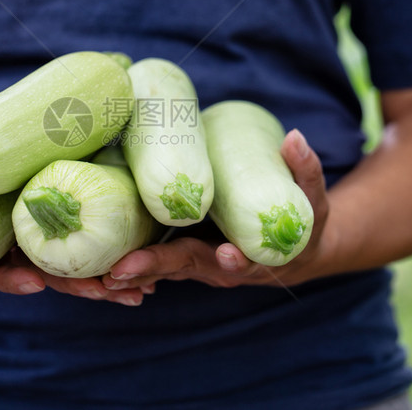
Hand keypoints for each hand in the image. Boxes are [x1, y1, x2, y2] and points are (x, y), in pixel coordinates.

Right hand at [0, 109, 152, 305]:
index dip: (11, 278)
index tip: (34, 283)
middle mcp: (22, 239)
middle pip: (47, 272)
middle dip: (76, 286)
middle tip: (102, 291)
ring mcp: (51, 232)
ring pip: (79, 267)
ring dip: (107, 283)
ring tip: (138, 292)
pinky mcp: (82, 215)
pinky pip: (102, 245)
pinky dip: (123, 260)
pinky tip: (148, 280)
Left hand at [101, 129, 333, 291]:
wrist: (290, 248)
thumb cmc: (302, 225)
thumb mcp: (313, 202)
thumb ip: (305, 172)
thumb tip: (294, 137)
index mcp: (249, 258)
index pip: (231, 261)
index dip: (226, 260)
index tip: (223, 255)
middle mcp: (216, 266)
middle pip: (182, 268)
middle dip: (153, 269)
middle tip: (120, 270)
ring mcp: (195, 262)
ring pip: (160, 269)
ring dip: (131, 273)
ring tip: (98, 273)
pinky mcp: (180, 251)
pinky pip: (153, 261)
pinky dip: (130, 265)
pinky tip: (99, 265)